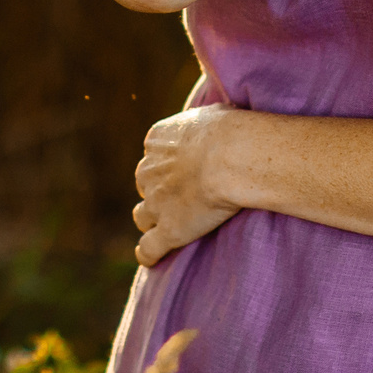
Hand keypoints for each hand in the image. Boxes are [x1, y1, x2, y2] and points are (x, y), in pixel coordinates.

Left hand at [131, 105, 243, 266]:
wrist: (230, 155)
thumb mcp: (209, 113)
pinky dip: (149, 254)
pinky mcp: (168, 230)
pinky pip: (148, 249)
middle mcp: (148, 171)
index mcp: (156, 141)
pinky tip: (153, 258)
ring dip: (153, 221)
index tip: (187, 172)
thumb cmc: (228, 130)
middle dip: (160, 192)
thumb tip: (210, 121)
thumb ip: (200, 122)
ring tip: (170, 226)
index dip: (168, 167)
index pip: (153, 157)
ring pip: (142, 217)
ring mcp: (156, 203)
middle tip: (185, 198)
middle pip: (146, 186)